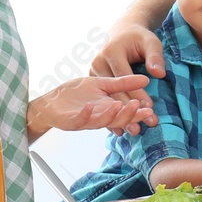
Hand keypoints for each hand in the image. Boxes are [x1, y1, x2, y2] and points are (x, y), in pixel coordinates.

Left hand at [40, 75, 156, 134]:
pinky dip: (86, 114)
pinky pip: (79, 120)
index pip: (126, 112)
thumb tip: (146, 80)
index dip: (138, 112)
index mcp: (107, 108)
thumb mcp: (102, 83)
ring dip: (112, 115)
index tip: (151, 109)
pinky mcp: (70, 121)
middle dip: (130, 115)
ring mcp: (85, 120)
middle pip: (118, 119)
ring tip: (121, 105)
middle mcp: (99, 117)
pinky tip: (91, 106)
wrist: (51, 101)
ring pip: (102, 121)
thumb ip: (122, 83)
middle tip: (142, 111)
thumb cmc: (75, 93)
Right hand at [91, 26, 166, 134]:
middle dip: (128, 110)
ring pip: (106, 97)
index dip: (137, 94)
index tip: (149, 109)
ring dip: (119, 116)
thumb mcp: (150, 41)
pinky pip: (103, 98)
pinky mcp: (93, 79)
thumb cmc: (139, 37)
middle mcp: (98, 62)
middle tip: (142, 126)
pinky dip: (112, 113)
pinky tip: (120, 128)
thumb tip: (159, 74)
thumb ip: (155, 56)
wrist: (122, 32)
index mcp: (111, 51)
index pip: (124, 77)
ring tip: (132, 131)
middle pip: (113, 90)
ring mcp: (93, 71)